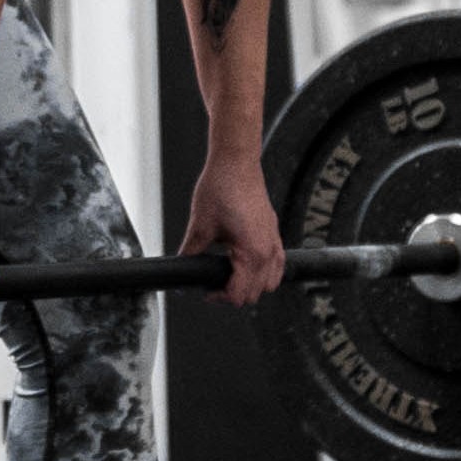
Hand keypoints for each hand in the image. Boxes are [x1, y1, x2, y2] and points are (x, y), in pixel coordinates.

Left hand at [180, 154, 283, 307]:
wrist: (236, 162)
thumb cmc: (222, 186)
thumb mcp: (200, 226)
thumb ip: (191, 253)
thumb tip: (184, 266)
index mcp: (252, 252)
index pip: (239, 294)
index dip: (219, 297)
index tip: (206, 290)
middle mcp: (268, 250)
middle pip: (256, 293)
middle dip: (233, 293)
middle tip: (213, 283)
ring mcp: (274, 241)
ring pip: (270, 282)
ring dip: (251, 284)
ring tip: (229, 275)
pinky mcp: (273, 232)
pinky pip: (276, 264)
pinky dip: (263, 271)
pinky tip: (245, 263)